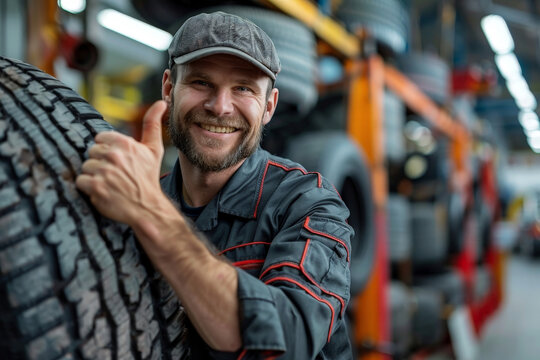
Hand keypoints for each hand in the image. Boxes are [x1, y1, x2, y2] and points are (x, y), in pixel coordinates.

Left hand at [76, 100, 167, 225]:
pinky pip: (80, 181)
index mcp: (125, 143)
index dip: (107, 151)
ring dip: (94, 176)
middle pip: (91, 153)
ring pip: (85, 167)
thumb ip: (153, 124)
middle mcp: (114, 156)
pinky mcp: (96, 187)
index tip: (118, 162)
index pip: (100, 140)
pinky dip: (88, 188)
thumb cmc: (148, 178)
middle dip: (100, 163)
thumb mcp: (153, 150)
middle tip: (115, 175)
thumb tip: (161, 102)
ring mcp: (104, 172)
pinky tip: (102, 191)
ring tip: (109, 184)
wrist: (148, 207)